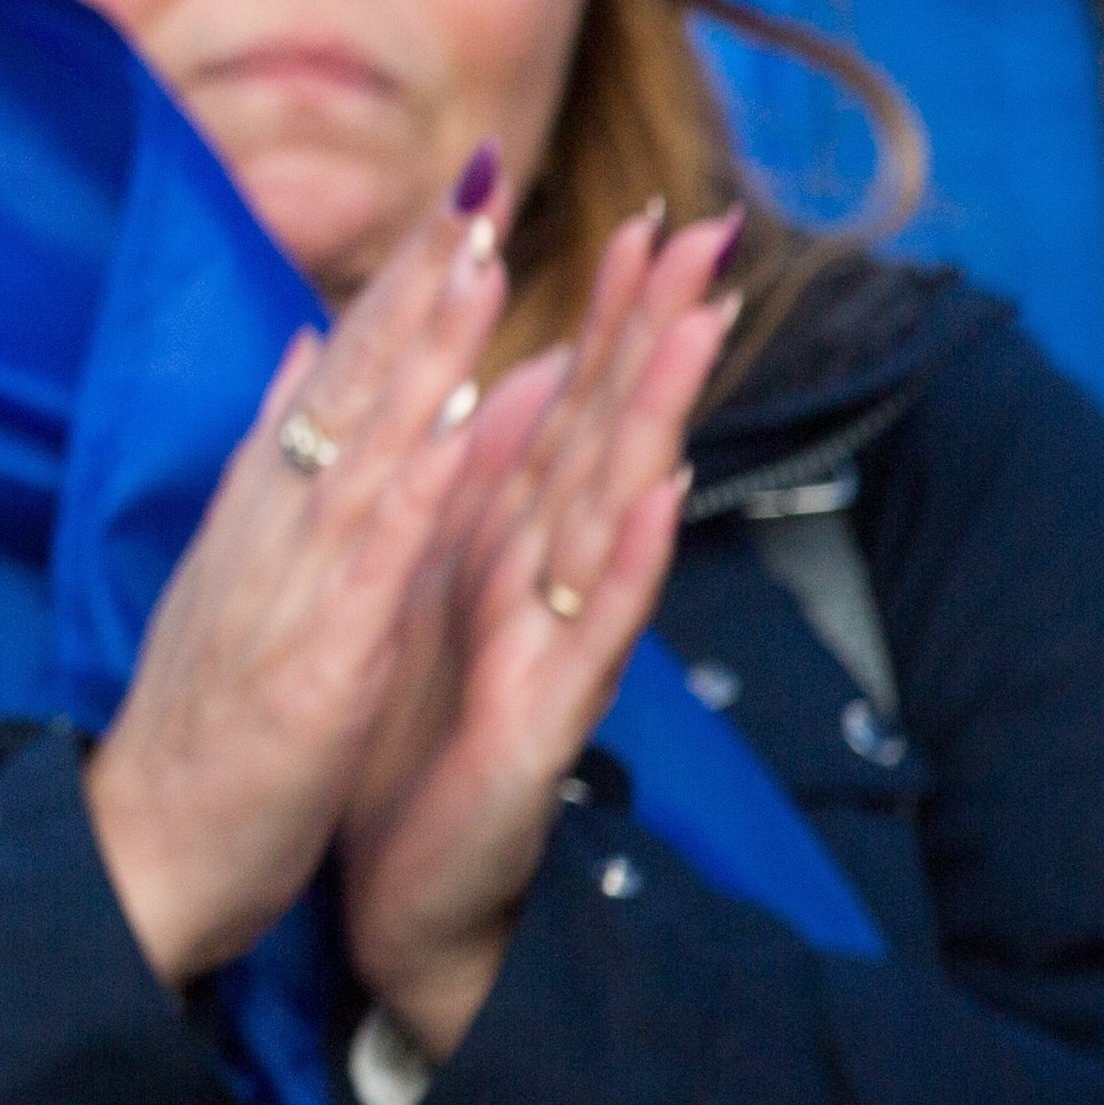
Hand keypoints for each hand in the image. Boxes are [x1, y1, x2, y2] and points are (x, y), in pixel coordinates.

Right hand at [88, 184, 509, 986]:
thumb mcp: (229, 580)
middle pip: (342, 390)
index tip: (448, 211)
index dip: (390, 295)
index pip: (326, 384)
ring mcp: (289, 592)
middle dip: (409, 287)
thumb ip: (268, 464)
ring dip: (423, 349)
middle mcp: (266, 535)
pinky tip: (469, 425)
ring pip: (364, 445)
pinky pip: (380, 558)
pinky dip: (426, 483)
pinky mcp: (317, 662)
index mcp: (256, 521)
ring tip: (476, 265)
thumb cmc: (193, 735)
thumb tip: (294, 353)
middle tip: (468, 190)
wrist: (136, 857)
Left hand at [338, 209, 741, 1058]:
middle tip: (709, 229)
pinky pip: (589, 631)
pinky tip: (658, 495)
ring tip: (703, 325)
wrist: (394, 890)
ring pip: (617, 512)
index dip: (607, 316)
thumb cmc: (412, 745)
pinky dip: (626, 560)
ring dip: (660, 416)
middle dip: (656, 334)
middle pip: (610, 437)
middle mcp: (548, 588)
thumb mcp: (433, 598)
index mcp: (506, 552)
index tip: (646, 214)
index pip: (569, 410)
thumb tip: (505, 394)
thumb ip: (474, 501)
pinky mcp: (539, 722)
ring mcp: (556, 650)